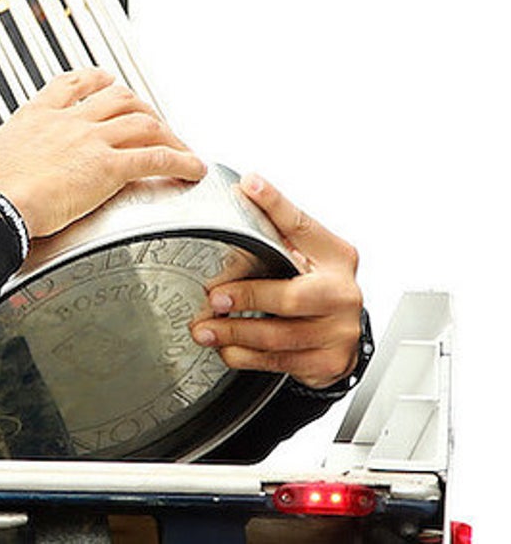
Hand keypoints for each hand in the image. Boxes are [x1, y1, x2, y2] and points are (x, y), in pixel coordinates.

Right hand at [0, 68, 206, 237]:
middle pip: (116, 96)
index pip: (69, 84)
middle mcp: (66, 121)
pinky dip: (180, 161)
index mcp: (33, 119)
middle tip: (153, 122)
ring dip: (165, 132)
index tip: (107, 84)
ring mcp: (90, 140)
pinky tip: (193, 170)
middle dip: (139, 106)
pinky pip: (156, 157)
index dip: (94, 82)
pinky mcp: (109, 167)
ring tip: (179, 146)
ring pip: (142, 121)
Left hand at [189, 173, 363, 388]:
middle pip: (291, 296)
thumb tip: (246, 185)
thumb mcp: (304, 252)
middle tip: (214, 297)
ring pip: (279, 336)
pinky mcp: (328, 362)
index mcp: (336, 256)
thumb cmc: (316, 285)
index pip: (301, 225)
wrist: (341, 333)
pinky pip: (279, 362)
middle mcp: (343, 293)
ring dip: (235, 332)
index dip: (275, 204)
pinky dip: (245, 356)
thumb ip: (277, 225)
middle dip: (248, 296)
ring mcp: (339, 331)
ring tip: (205, 329)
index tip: (249, 185)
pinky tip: (226, 349)